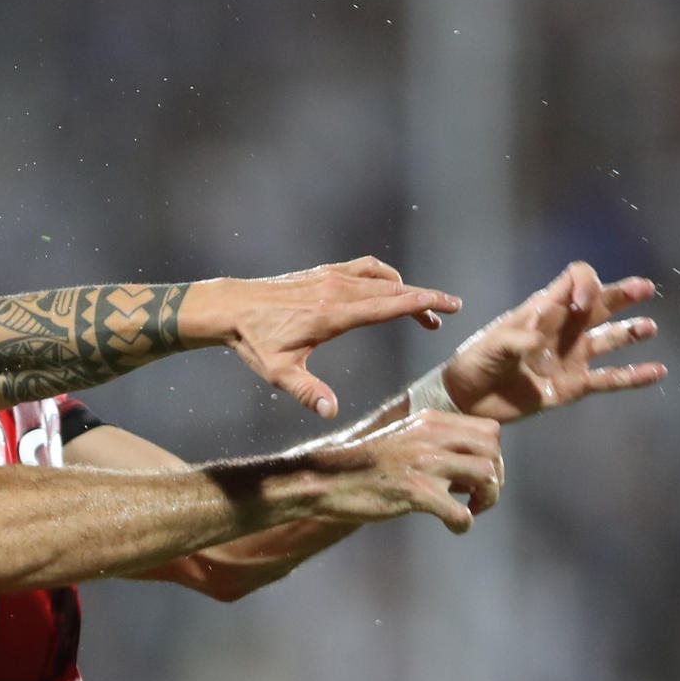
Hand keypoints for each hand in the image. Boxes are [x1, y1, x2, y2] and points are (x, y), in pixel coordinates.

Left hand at [212, 257, 461, 418]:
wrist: (230, 307)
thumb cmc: (253, 341)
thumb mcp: (278, 373)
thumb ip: (308, 392)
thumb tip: (333, 411)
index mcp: (333, 315)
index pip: (389, 305)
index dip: (423, 304)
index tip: (449, 306)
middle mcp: (336, 290)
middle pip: (393, 289)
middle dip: (424, 298)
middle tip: (448, 310)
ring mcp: (330, 277)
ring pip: (381, 277)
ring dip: (405, 289)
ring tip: (421, 309)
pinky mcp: (323, 273)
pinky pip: (364, 268)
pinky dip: (384, 277)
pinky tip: (389, 289)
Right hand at [311, 409, 503, 533]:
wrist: (325, 480)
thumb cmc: (364, 467)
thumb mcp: (403, 440)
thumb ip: (435, 445)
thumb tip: (472, 472)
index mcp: (430, 422)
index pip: (489, 430)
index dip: (493, 456)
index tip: (478, 475)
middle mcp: (431, 438)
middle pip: (493, 451)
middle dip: (495, 478)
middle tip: (478, 497)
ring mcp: (424, 464)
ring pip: (486, 477)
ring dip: (487, 500)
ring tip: (471, 511)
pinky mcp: (415, 493)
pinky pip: (460, 513)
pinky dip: (463, 524)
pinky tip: (453, 527)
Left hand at [441, 261, 664, 423]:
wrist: (468, 401)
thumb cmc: (475, 365)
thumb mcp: (489, 348)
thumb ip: (513, 342)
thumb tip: (536, 342)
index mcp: (541, 312)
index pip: (572, 281)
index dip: (585, 285)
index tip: (583, 303)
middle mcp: (562, 330)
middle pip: (598, 304)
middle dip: (620, 295)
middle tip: (645, 289)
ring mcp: (570, 357)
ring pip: (608, 339)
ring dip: (630, 331)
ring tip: (649, 327)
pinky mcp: (573, 385)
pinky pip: (609, 379)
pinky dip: (633, 376)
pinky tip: (657, 371)